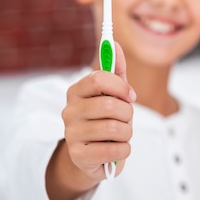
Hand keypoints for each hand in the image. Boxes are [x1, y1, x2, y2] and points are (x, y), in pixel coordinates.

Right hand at [63, 41, 135, 181]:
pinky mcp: (78, 156)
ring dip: (127, 133)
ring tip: (120, 135)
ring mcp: (71, 135)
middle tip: (126, 119)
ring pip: (114, 128)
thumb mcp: (114, 95)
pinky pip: (114, 150)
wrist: (93, 156)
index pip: (98, 79)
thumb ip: (116, 70)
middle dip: (128, 113)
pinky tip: (117, 149)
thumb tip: (113, 43)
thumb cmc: (106, 120)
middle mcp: (69, 111)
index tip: (130, 95)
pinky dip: (123, 150)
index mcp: (76, 92)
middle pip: (110, 105)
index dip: (121, 86)